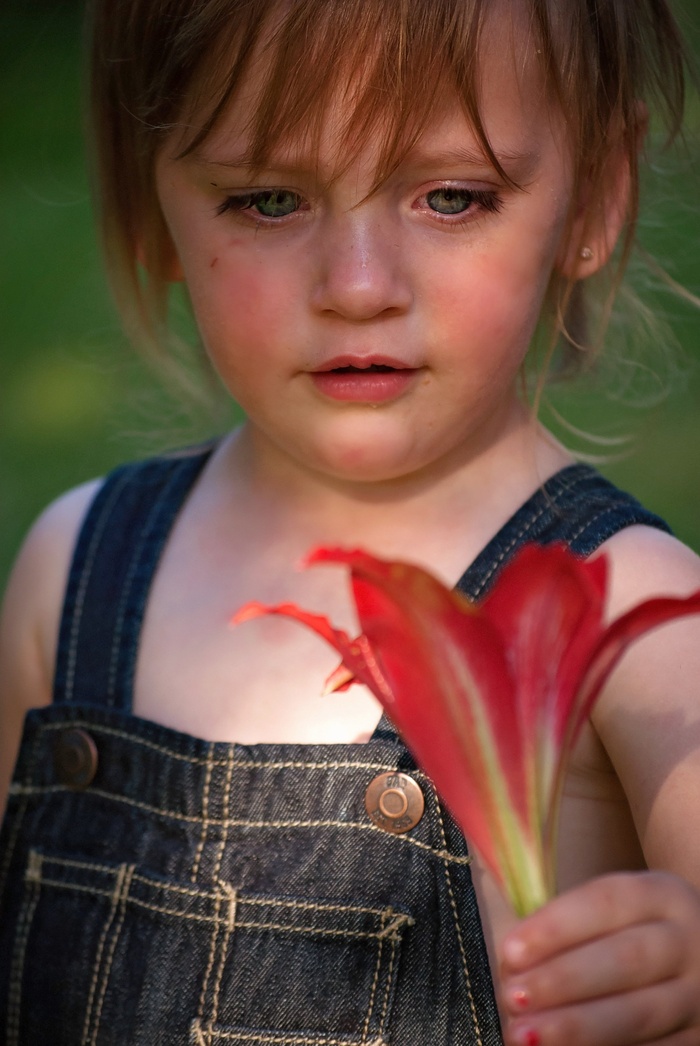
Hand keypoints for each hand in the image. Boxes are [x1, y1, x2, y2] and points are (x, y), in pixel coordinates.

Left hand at [499, 871, 699, 1044]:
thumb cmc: (636, 929)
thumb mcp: (619, 911)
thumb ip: (570, 930)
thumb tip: (512, 964)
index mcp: (660, 895)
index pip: (605, 902)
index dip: (555, 927)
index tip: (510, 950)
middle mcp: (686, 940)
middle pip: (624, 959)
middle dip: (562, 980)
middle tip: (512, 996)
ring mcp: (698, 994)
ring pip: (639, 1013)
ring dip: (577, 1026)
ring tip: (526, 1033)